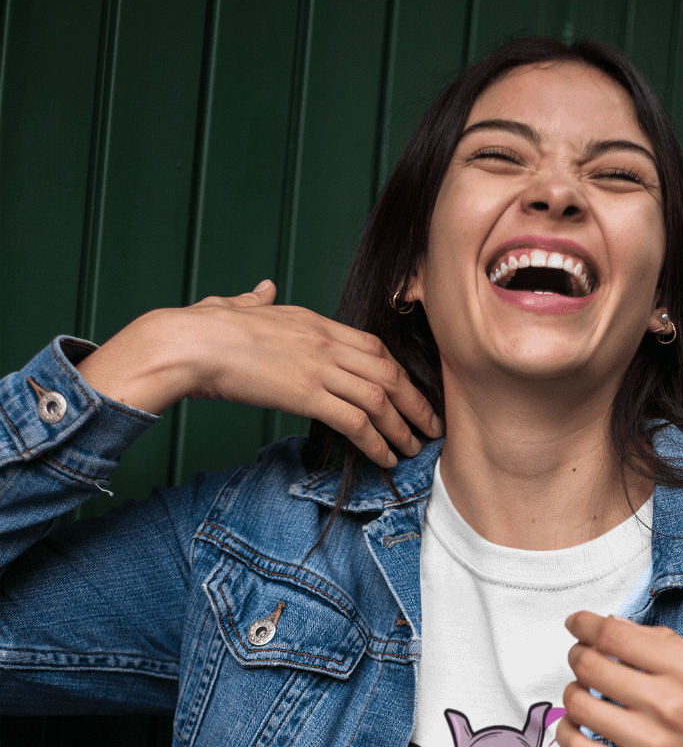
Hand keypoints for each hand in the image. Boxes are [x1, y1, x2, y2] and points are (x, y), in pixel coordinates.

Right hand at [78, 280, 442, 467]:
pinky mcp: (307, 394)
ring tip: (413, 449)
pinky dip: (377, 442)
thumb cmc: (204, 329)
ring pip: (380, 398)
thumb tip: (263, 288)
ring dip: (402, 427)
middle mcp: (325, 341)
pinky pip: (356, 421)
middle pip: (388, 371)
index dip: (399, 372)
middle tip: (431, 425)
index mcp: (314, 322)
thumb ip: (257, 300)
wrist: (188, 343)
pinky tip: (385, 458)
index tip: (411, 392)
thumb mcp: (237, 306)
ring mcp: (319, 367)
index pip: (373, 346)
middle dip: (415, 401)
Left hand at [556, 612, 682, 746]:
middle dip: (578, 655)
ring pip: (579, 704)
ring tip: (583, 692)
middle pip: (590, 665)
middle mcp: (667, 703)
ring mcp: (650, 743)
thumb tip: (619, 626)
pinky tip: (576, 725)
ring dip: (573, 692)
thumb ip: (671, 647)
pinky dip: (567, 732)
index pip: (613, 634)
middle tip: (582, 657)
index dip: (584, 624)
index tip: (577, 623)